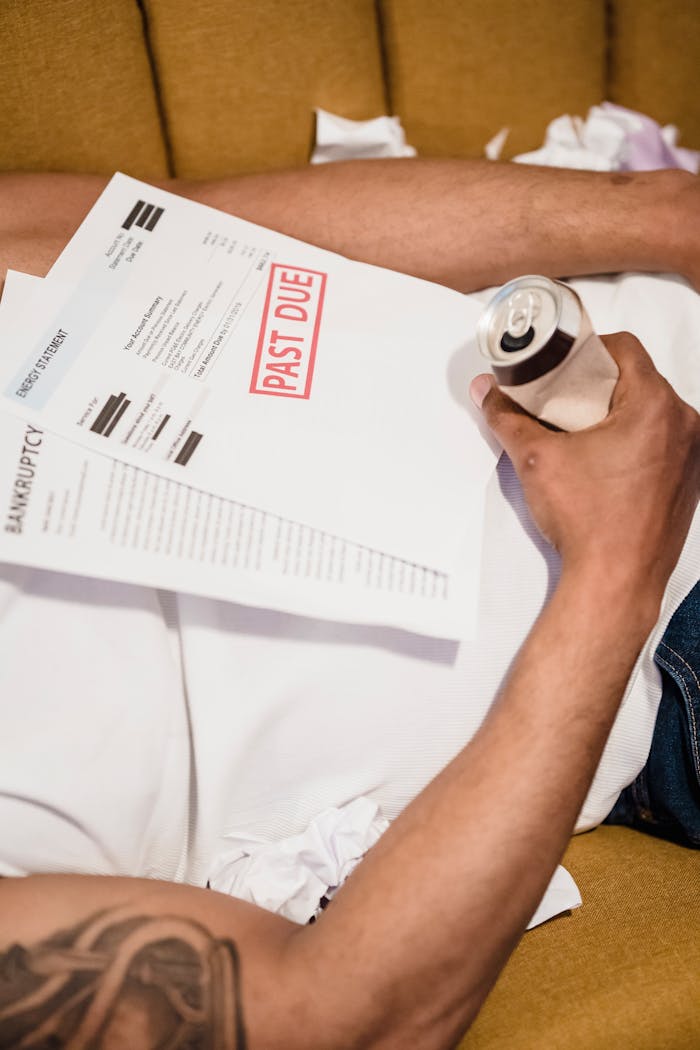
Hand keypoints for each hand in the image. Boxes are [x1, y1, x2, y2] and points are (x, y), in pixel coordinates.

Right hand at [470, 333, 699, 598]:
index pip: (624, 348)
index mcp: (656, 407)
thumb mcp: (536, 459)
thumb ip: (509, 417)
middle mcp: (684, 427)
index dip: (588, 349)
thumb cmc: (590, 524)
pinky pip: (662, 444)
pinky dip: (634, 444)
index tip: (564, 363)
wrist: (614, 582)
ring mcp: (691, 456)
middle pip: (639, 381)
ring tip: (579, 435)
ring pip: (651, 413)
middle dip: (599, 386)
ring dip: (617, 415)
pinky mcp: (688, 483)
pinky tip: (602, 464)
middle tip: (563, 401)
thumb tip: (490, 393)